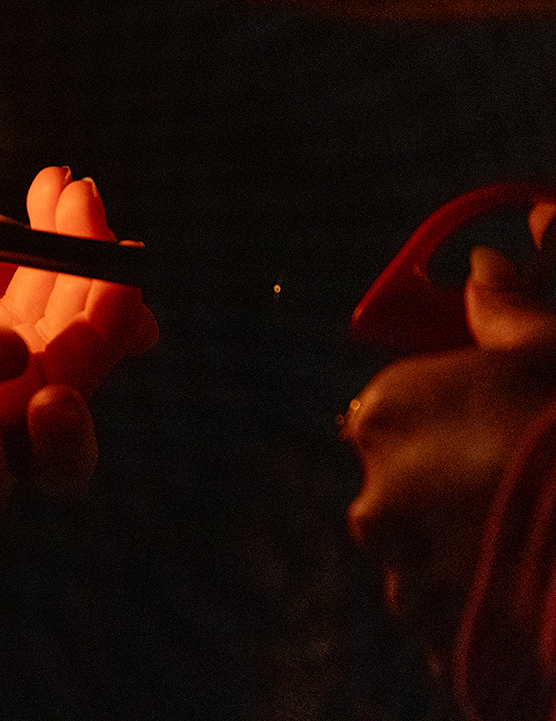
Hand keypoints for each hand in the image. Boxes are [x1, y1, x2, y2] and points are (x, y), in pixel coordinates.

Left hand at [345, 210, 555, 677]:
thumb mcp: (552, 354)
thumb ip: (505, 312)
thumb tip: (483, 267)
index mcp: (385, 416)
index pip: (397, 411)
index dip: (454, 416)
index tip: (501, 426)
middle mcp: (373, 497)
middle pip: (411, 485)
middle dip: (462, 487)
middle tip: (531, 491)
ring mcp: (400, 576)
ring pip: (432, 554)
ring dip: (474, 552)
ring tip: (543, 549)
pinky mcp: (433, 642)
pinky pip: (454, 617)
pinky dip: (487, 609)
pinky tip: (537, 595)